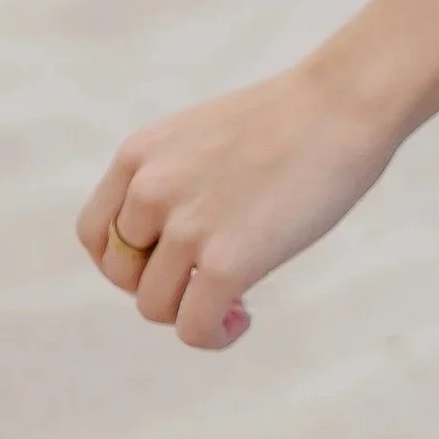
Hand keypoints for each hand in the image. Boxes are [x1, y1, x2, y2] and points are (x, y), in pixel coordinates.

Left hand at [78, 63, 399, 351]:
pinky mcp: (224, 262)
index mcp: (139, 155)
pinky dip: (214, 335)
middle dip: (161, 283)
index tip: (166, 262)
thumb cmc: (292, 117)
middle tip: (206, 279)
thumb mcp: (203, 135)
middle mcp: (150, 190)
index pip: (95, 233)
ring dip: (190, 311)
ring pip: (154, 306)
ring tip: (234, 299)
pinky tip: (242, 320)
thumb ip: (173, 179)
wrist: (343, 104)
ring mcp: (186, 226)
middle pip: (122, 273)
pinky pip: (194, 327)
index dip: (126, 259)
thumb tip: (170, 244)